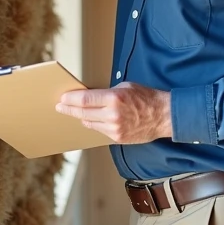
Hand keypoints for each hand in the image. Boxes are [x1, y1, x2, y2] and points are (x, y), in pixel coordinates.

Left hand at [56, 82, 172, 143]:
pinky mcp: (117, 138)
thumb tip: (91, 96)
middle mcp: (112, 115)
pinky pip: (99, 130)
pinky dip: (93, 124)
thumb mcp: (126, 87)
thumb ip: (107, 92)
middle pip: (83, 112)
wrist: (163, 116)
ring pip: (89, 123)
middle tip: (60, 106)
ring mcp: (114, 128)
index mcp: (114, 98)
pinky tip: (89, 119)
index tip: (62, 98)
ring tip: (73, 112)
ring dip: (80, 117)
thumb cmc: (146, 98)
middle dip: (69, 109)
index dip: (70, 99)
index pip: (85, 99)